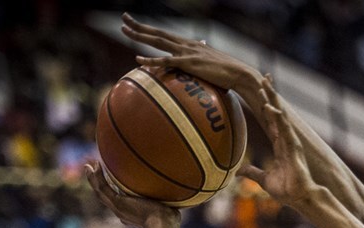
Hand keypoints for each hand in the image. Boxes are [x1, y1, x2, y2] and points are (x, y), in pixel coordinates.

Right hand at [84, 161, 179, 227]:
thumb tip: (184, 190)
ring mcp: (118, 208)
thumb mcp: (170, 206)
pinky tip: (92, 166)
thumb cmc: (171, 218)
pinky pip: (102, 189)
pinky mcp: (116, 204)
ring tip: (89, 166)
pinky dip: (95, 178)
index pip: (121, 201)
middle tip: (95, 171)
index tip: (115, 181)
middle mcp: (123, 211)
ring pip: (101, 192)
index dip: (117, 191)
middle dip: (101, 183)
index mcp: (133, 213)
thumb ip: (171, 199)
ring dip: (94, 179)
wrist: (163, 225)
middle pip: (108, 196)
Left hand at [122, 14, 255, 91]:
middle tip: (123, 19)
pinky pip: (167, 61)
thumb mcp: (210, 60)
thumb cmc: (226, 71)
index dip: (149, 29)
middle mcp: (185, 44)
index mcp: (188, 44)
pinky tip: (138, 59)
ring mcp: (186, 53)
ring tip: (125, 31)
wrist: (239, 73)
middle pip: (158, 33)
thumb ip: (202, 54)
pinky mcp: (189, 64)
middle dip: (140, 26)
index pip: (164, 34)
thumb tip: (200, 49)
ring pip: (158, 42)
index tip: (136, 24)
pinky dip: (152, 60)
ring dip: (140, 36)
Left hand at [238, 77, 318, 207]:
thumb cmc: (286, 190)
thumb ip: (252, 173)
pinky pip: (284, 129)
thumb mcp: (264, 180)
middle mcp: (285, 139)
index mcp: (279, 144)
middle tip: (263, 77)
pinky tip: (270, 107)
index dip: (266, 105)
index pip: (271, 120)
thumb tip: (238, 171)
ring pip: (280, 115)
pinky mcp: (294, 147)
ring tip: (264, 84)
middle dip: (270, 95)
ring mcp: (290, 141)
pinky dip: (277, 118)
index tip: (259, 91)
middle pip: (277, 112)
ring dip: (272, 99)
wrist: (300, 198)